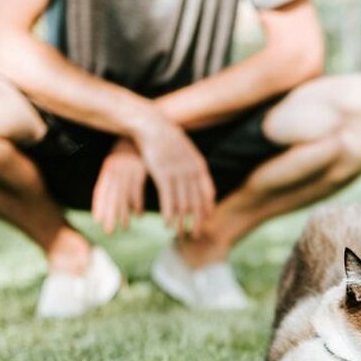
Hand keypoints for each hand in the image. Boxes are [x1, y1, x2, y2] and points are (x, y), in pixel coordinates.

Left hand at [91, 137, 145, 233]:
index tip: (97, 220)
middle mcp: (116, 170)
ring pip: (122, 196)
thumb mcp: (120, 160)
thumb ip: (116, 175)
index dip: (99, 206)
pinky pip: (137, 189)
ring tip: (123, 228)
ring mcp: (128, 170)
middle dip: (109, 215)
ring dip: (122, 213)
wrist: (144, 127)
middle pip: (110, 197)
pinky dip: (136, 202)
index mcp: (109, 168)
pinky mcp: (141, 169)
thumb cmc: (133, 147)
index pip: (101, 190)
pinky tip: (137, 214)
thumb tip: (116, 191)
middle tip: (108, 232)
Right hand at [132, 114, 215, 236]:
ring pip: (183, 204)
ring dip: (182, 221)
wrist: (152, 126)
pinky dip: (168, 214)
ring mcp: (178, 174)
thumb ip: (192, 165)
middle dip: (197, 221)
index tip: (206, 220)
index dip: (207, 208)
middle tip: (196, 234)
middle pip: (197, 202)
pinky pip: (168, 199)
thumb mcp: (185, 150)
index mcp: (199, 166)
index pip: (208, 193)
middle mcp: (192, 172)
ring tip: (181, 233)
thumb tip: (198, 175)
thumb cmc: (166, 139)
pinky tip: (167, 224)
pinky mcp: (163, 175)